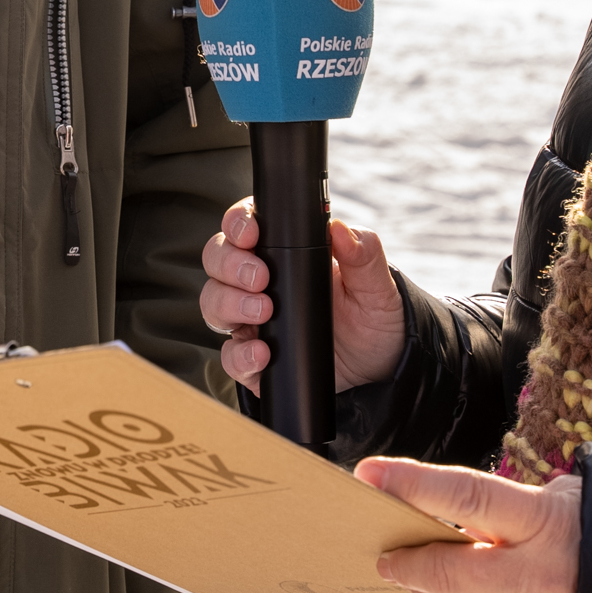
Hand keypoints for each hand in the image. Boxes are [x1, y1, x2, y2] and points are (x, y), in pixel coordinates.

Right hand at [200, 198, 405, 394]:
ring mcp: (250, 320)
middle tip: (259, 277)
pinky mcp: (252, 359)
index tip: (252, 232)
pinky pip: (229, 355)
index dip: (238, 221)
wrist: (379, 370)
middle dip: (229, 263)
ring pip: (212, 301)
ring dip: (228, 303)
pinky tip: (262, 353)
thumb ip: (363, 255)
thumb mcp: (376, 285)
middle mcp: (257, 281)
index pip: (243, 223)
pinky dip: (239, 354)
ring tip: (262, 311)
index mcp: (282, 252)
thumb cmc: (372, 316)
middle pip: (216, 258)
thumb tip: (342, 230)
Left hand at [357, 458, 579, 592]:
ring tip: (412, 580)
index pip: (465, 495)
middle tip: (384, 557)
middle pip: (454, 573)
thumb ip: (491, 507)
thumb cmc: (585, 527)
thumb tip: (424, 505)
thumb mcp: (547, 501)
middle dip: (409, 565)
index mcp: (541, 520)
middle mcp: (544, 574)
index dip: (412, 484)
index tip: (369, 474)